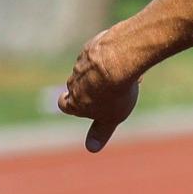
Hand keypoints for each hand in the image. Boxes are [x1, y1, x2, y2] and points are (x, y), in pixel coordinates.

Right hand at [58, 29, 141, 152]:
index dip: (71, 105)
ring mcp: (83, 61)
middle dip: (89, 89)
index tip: (77, 106)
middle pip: (76, 85)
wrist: (119, 59)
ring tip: (125, 77)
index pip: (64, 104)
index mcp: (74, 100)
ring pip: (89, 69)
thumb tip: (91, 148)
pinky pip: (101, 53)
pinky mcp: (94, 45)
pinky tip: (128, 61)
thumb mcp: (110, 118)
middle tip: (107, 92)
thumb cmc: (115, 93)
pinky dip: (110, 58)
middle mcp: (74, 80)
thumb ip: (100, 132)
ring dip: (102, 72)